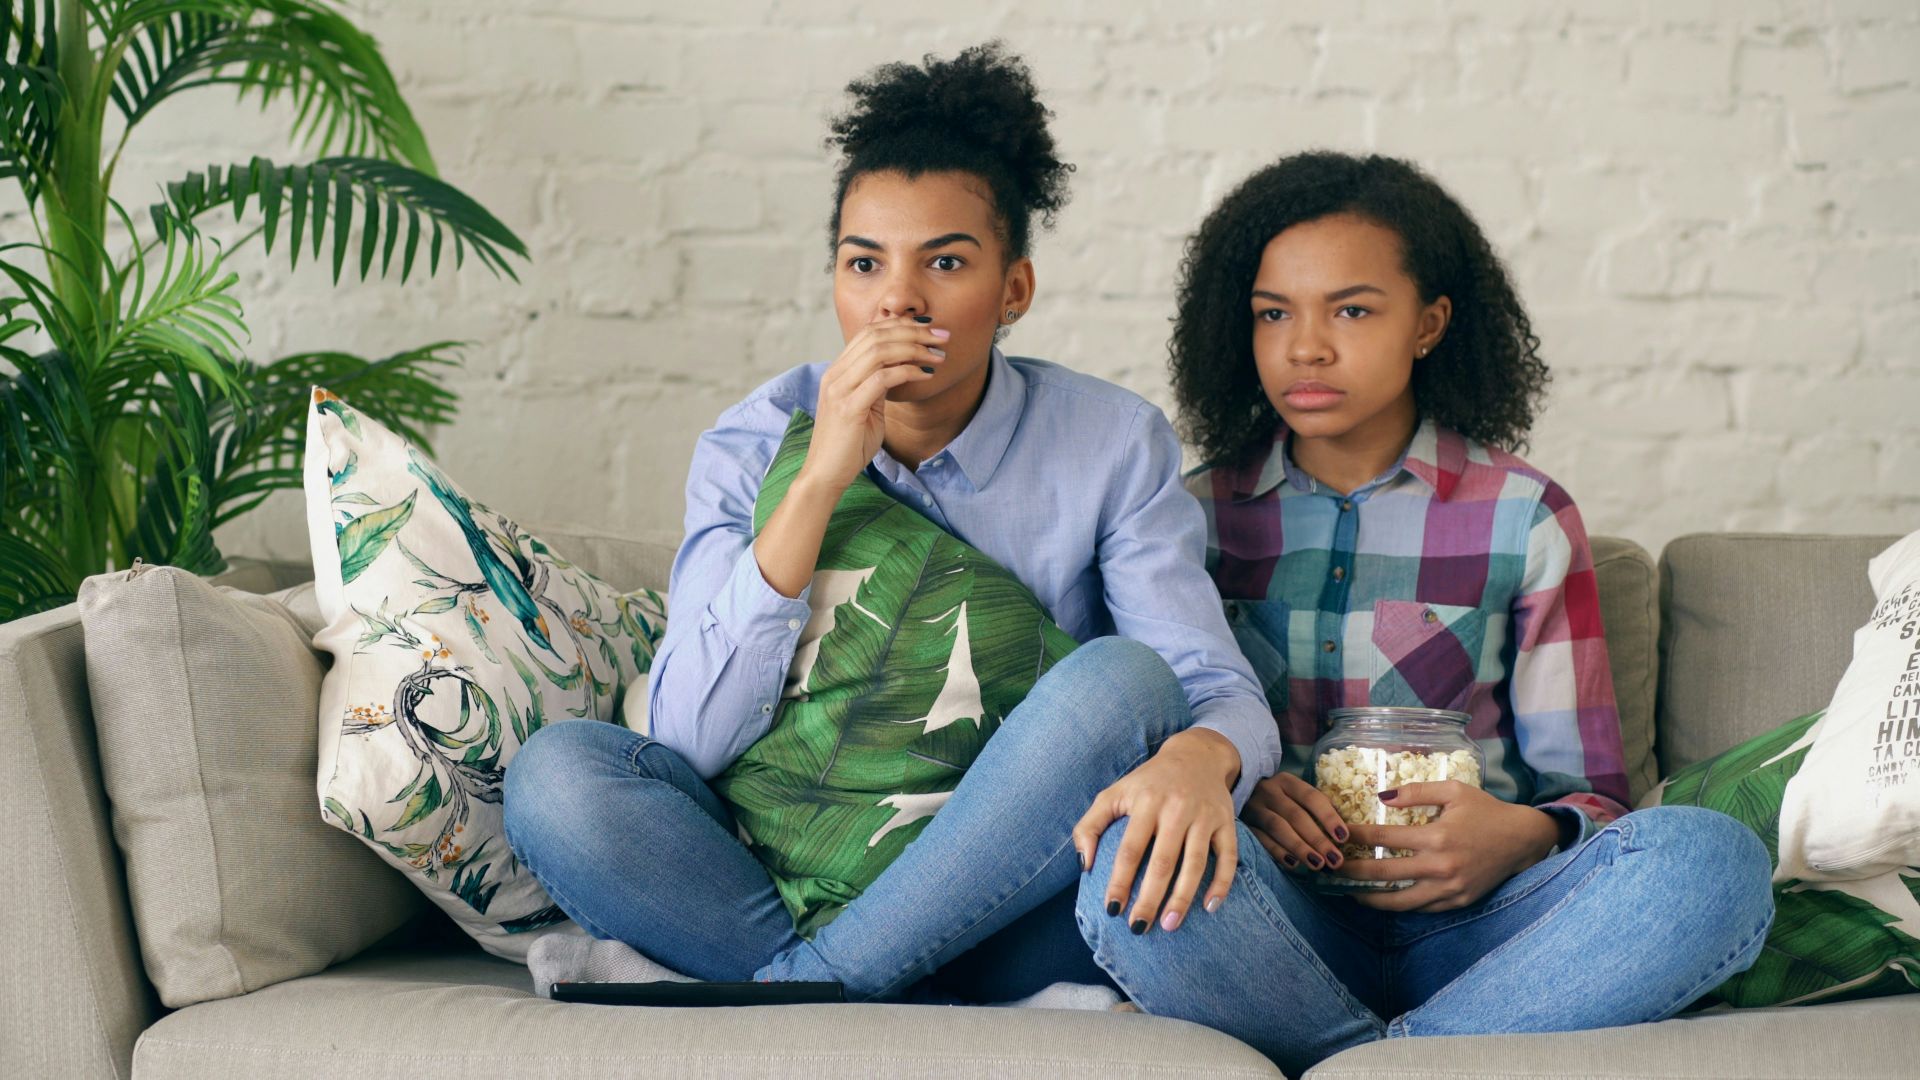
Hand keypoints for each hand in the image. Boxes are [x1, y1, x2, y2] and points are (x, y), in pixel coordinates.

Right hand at [801, 316, 949, 490]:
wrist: (826, 474)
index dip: (902, 324)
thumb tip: (901, 366)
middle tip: (943, 337)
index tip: (931, 328)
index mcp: (838, 371)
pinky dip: (908, 372)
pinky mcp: (848, 407)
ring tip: (938, 356)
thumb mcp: (866, 406)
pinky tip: (926, 375)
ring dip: (915, 349)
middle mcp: (835, 374)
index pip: (870, 331)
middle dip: (915, 332)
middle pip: (877, 335)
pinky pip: (882, 379)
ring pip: (880, 352)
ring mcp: (839, 389)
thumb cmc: (849, 444)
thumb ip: (877, 384)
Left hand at [1072, 728, 1239, 934]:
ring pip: (1195, 863)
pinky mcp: (1226, 822)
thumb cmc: (1147, 783)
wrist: (1196, 756)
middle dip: (1149, 898)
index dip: (1119, 881)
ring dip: (1182, 898)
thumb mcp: (1112, 794)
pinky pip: (1228, 857)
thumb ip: (1089, 826)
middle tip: (1138, 928)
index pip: (1130, 849)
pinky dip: (1222, 883)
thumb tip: (1084, 866)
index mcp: (1145, 802)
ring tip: (1169, 926)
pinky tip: (1210, 907)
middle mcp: (1176, 808)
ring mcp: (1204, 815)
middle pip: (1162, 862)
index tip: (1111, 910)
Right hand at [1242, 772, 1351, 873]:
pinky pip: (1260, 839)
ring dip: (1300, 847)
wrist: (1236, 791)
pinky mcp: (1243, 824)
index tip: (1344, 837)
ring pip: (1278, 828)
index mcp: (1286, 782)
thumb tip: (1345, 831)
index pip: (1311, 797)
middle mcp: (1268, 791)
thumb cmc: (1277, 799)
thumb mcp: (1294, 795)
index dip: (1328, 817)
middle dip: (1317, 839)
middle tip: (1334, 859)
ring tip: (1317, 864)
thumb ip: (1316, 808)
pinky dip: (1277, 851)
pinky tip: (1292, 864)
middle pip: (1296, 815)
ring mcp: (1253, 808)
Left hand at [1336, 781, 1560, 911]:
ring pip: (1399, 901)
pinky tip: (1381, 899)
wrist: (1521, 840)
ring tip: (1348, 891)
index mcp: (1436, 837)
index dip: (1356, 838)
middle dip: (1351, 873)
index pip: (1383, 839)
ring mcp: (1449, 889)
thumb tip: (1382, 797)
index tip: (1336, 835)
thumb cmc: (1485, 811)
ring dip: (1369, 898)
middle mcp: (1440, 867)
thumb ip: (1417, 791)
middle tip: (1329, 869)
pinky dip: (1398, 905)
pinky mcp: (1457, 902)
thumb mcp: (1454, 791)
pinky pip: (1420, 908)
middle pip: (1383, 875)